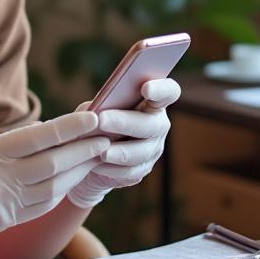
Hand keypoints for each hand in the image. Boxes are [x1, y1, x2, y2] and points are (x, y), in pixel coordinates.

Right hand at [0, 99, 109, 258]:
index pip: (35, 138)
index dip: (66, 127)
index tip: (90, 117)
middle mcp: (0, 180)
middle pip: (52, 162)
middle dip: (83, 148)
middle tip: (107, 134)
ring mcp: (6, 202)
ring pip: (54, 185)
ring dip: (79, 169)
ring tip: (100, 154)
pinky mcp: (9, 220)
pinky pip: (44, 204)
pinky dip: (64, 190)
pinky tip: (76, 177)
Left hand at [67, 78, 179, 208]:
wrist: (90, 153)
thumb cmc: (96, 120)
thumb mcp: (94, 109)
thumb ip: (97, 106)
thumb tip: (94, 113)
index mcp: (152, 101)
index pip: (168, 91)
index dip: (161, 89)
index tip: (145, 88)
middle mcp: (158, 124)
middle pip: (150, 124)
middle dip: (125, 122)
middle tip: (102, 120)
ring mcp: (153, 148)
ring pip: (141, 151)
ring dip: (120, 151)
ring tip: (101, 151)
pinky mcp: (143, 168)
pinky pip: (131, 171)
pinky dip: (113, 168)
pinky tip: (97, 164)